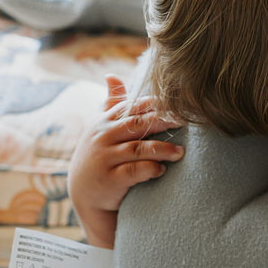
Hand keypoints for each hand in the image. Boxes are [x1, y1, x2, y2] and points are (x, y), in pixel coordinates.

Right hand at [68, 75, 182, 244]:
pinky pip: (133, 171)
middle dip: (162, 121)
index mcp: (104, 121)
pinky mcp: (110, 179)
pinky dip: (149, 169)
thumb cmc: (99, 156)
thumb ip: (110, 104)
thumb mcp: (99, 128)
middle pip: (137, 124)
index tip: (177, 104)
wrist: (83, 192)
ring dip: (161, 149)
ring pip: (137, 148)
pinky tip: (162, 169)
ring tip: (180, 152)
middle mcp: (103, 136)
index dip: (155, 104)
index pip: (132, 106)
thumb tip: (111, 75)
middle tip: (184, 122)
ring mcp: (105, 158)